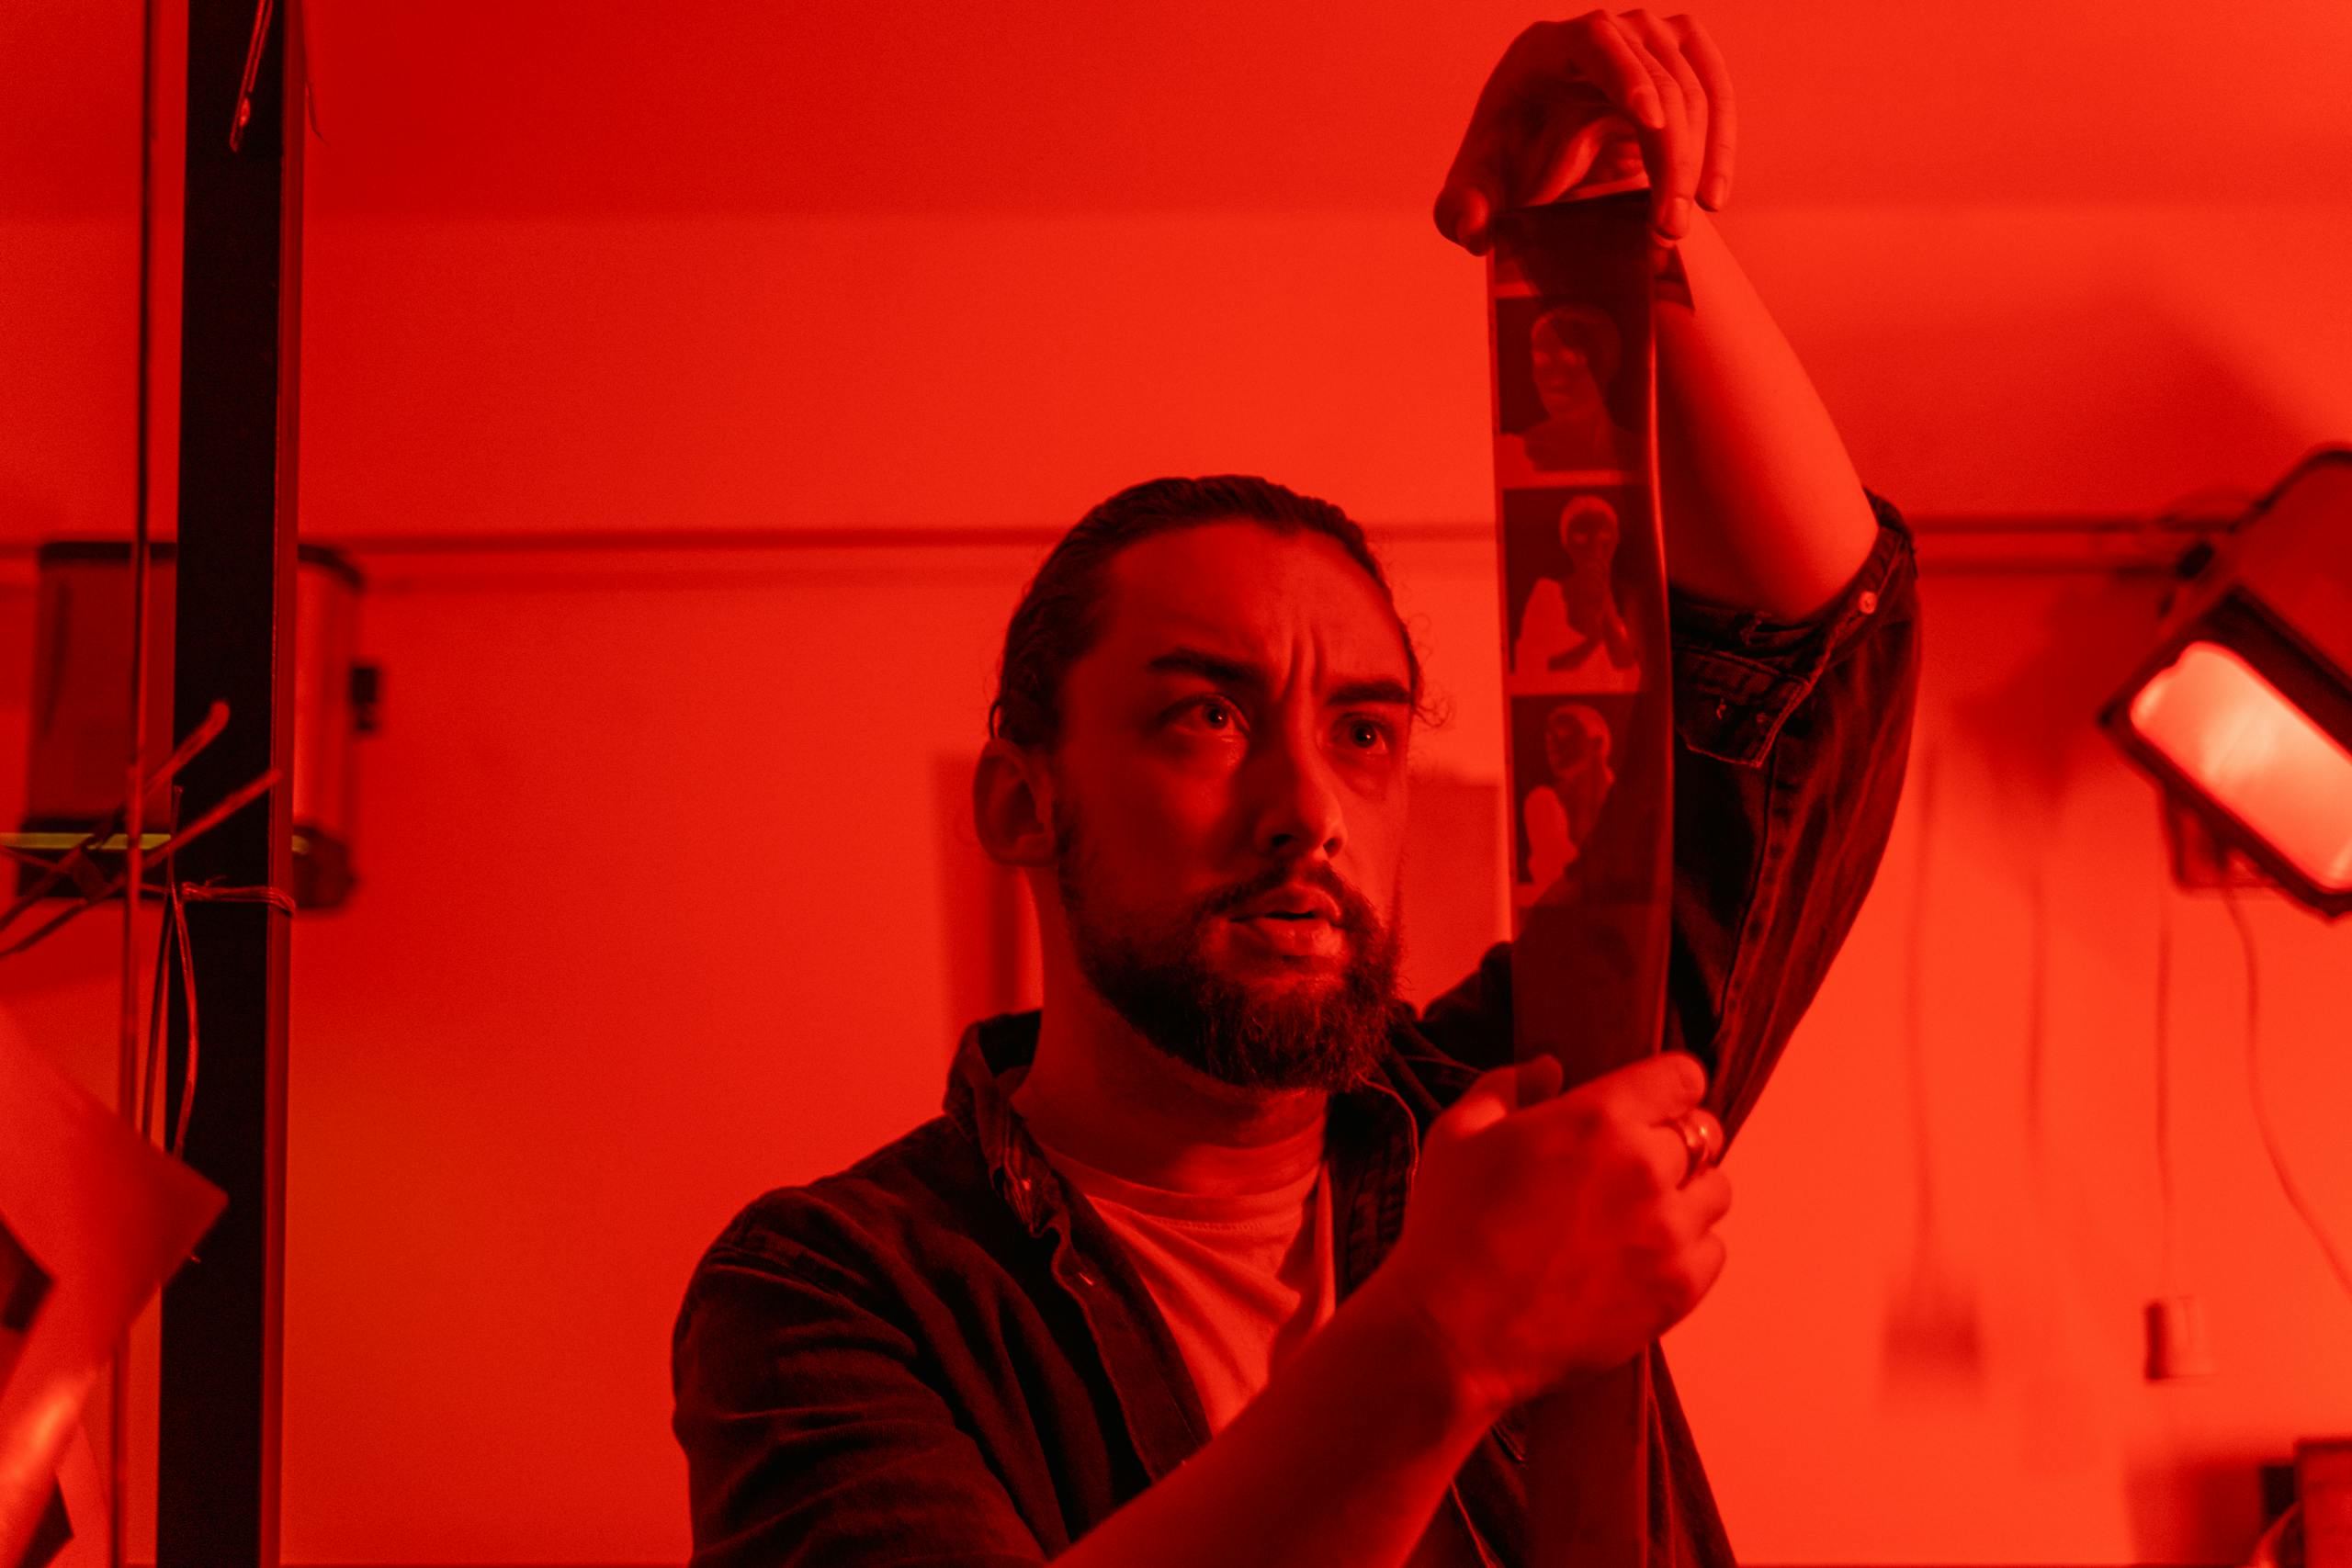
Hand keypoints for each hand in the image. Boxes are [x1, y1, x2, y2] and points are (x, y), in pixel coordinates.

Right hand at [1367, 1052, 1731, 1415]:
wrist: (1453, 1335)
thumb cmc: (1449, 1230)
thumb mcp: (1458, 1135)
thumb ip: (1508, 1087)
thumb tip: (1548, 1068)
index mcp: (1598, 1117)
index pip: (1681, 1077)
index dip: (1666, 1087)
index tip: (1650, 1103)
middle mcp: (1646, 1167)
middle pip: (1702, 1133)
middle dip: (1669, 1141)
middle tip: (1627, 1166)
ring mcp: (1668, 1231)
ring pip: (1715, 1192)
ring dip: (1683, 1195)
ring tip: (1635, 1215)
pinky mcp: (1677, 1289)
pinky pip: (1713, 1252)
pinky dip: (1686, 1250)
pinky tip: (1639, 1257)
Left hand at [1435, 10, 1737, 254]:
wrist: (1541, 153)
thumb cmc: (1506, 162)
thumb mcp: (1472, 191)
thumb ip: (1458, 211)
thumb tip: (1472, 229)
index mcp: (1548, 48)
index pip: (1595, 41)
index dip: (1627, 75)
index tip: (1650, 123)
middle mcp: (1604, 32)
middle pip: (1655, 77)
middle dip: (1670, 155)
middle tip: (1667, 227)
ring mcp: (1649, 40)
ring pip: (1692, 90)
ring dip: (1697, 160)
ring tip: (1679, 226)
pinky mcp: (1681, 60)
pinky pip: (1715, 91)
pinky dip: (1720, 144)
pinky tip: (1712, 194)